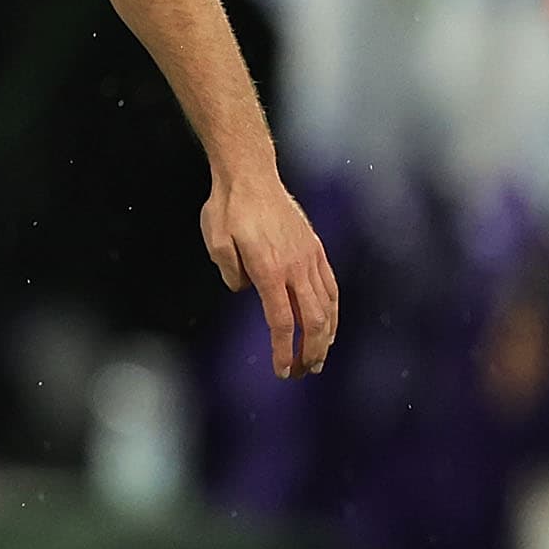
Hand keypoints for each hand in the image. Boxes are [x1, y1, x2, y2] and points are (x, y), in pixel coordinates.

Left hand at [203, 170, 337, 378]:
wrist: (251, 175)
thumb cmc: (228, 208)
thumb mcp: (216, 241)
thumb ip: (229, 271)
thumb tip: (243, 290)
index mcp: (269, 269)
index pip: (282, 321)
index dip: (284, 350)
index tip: (283, 371)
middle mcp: (295, 266)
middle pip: (312, 320)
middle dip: (310, 352)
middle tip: (304, 372)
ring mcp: (309, 257)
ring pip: (327, 305)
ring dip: (325, 336)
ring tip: (320, 357)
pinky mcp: (315, 248)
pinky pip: (331, 285)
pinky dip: (333, 309)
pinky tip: (330, 324)